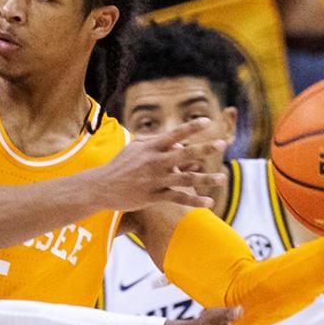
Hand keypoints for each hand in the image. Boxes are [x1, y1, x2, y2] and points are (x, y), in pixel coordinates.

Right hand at [93, 118, 228, 210]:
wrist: (101, 187)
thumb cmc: (119, 165)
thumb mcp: (134, 148)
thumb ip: (156, 142)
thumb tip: (180, 144)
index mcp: (150, 148)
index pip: (174, 135)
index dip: (190, 128)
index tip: (207, 122)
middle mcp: (155, 162)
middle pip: (185, 154)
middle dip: (204, 149)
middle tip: (222, 144)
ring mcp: (155, 180)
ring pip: (185, 179)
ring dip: (205, 179)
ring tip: (222, 178)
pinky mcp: (153, 196)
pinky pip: (177, 198)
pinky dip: (194, 200)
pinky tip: (209, 202)